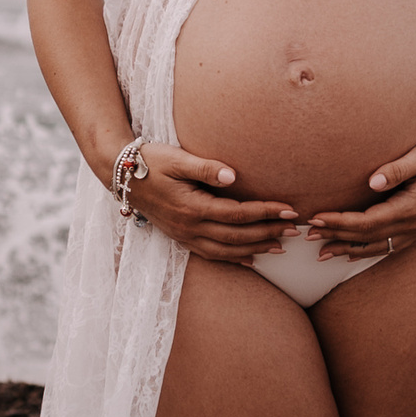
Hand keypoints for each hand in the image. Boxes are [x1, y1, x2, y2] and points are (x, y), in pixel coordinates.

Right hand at [123, 142, 296, 265]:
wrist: (120, 176)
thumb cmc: (150, 161)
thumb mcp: (176, 158)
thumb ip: (204, 167)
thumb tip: (233, 176)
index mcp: (192, 207)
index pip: (237, 214)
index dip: (265, 212)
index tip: (289, 209)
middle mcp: (190, 227)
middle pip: (237, 236)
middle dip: (268, 232)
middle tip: (295, 228)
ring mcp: (185, 236)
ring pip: (226, 250)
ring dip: (255, 249)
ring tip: (281, 246)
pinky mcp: (181, 237)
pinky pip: (212, 254)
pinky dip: (234, 258)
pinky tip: (250, 258)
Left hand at [304, 134, 415, 261]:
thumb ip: (397, 169)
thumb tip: (372, 181)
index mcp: (410, 208)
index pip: (366, 222)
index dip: (339, 222)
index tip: (316, 219)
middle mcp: (412, 225)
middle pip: (366, 237)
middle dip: (336, 236)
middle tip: (307, 236)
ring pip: (376, 246)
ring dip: (348, 249)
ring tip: (323, 253)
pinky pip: (388, 246)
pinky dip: (367, 250)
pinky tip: (353, 252)